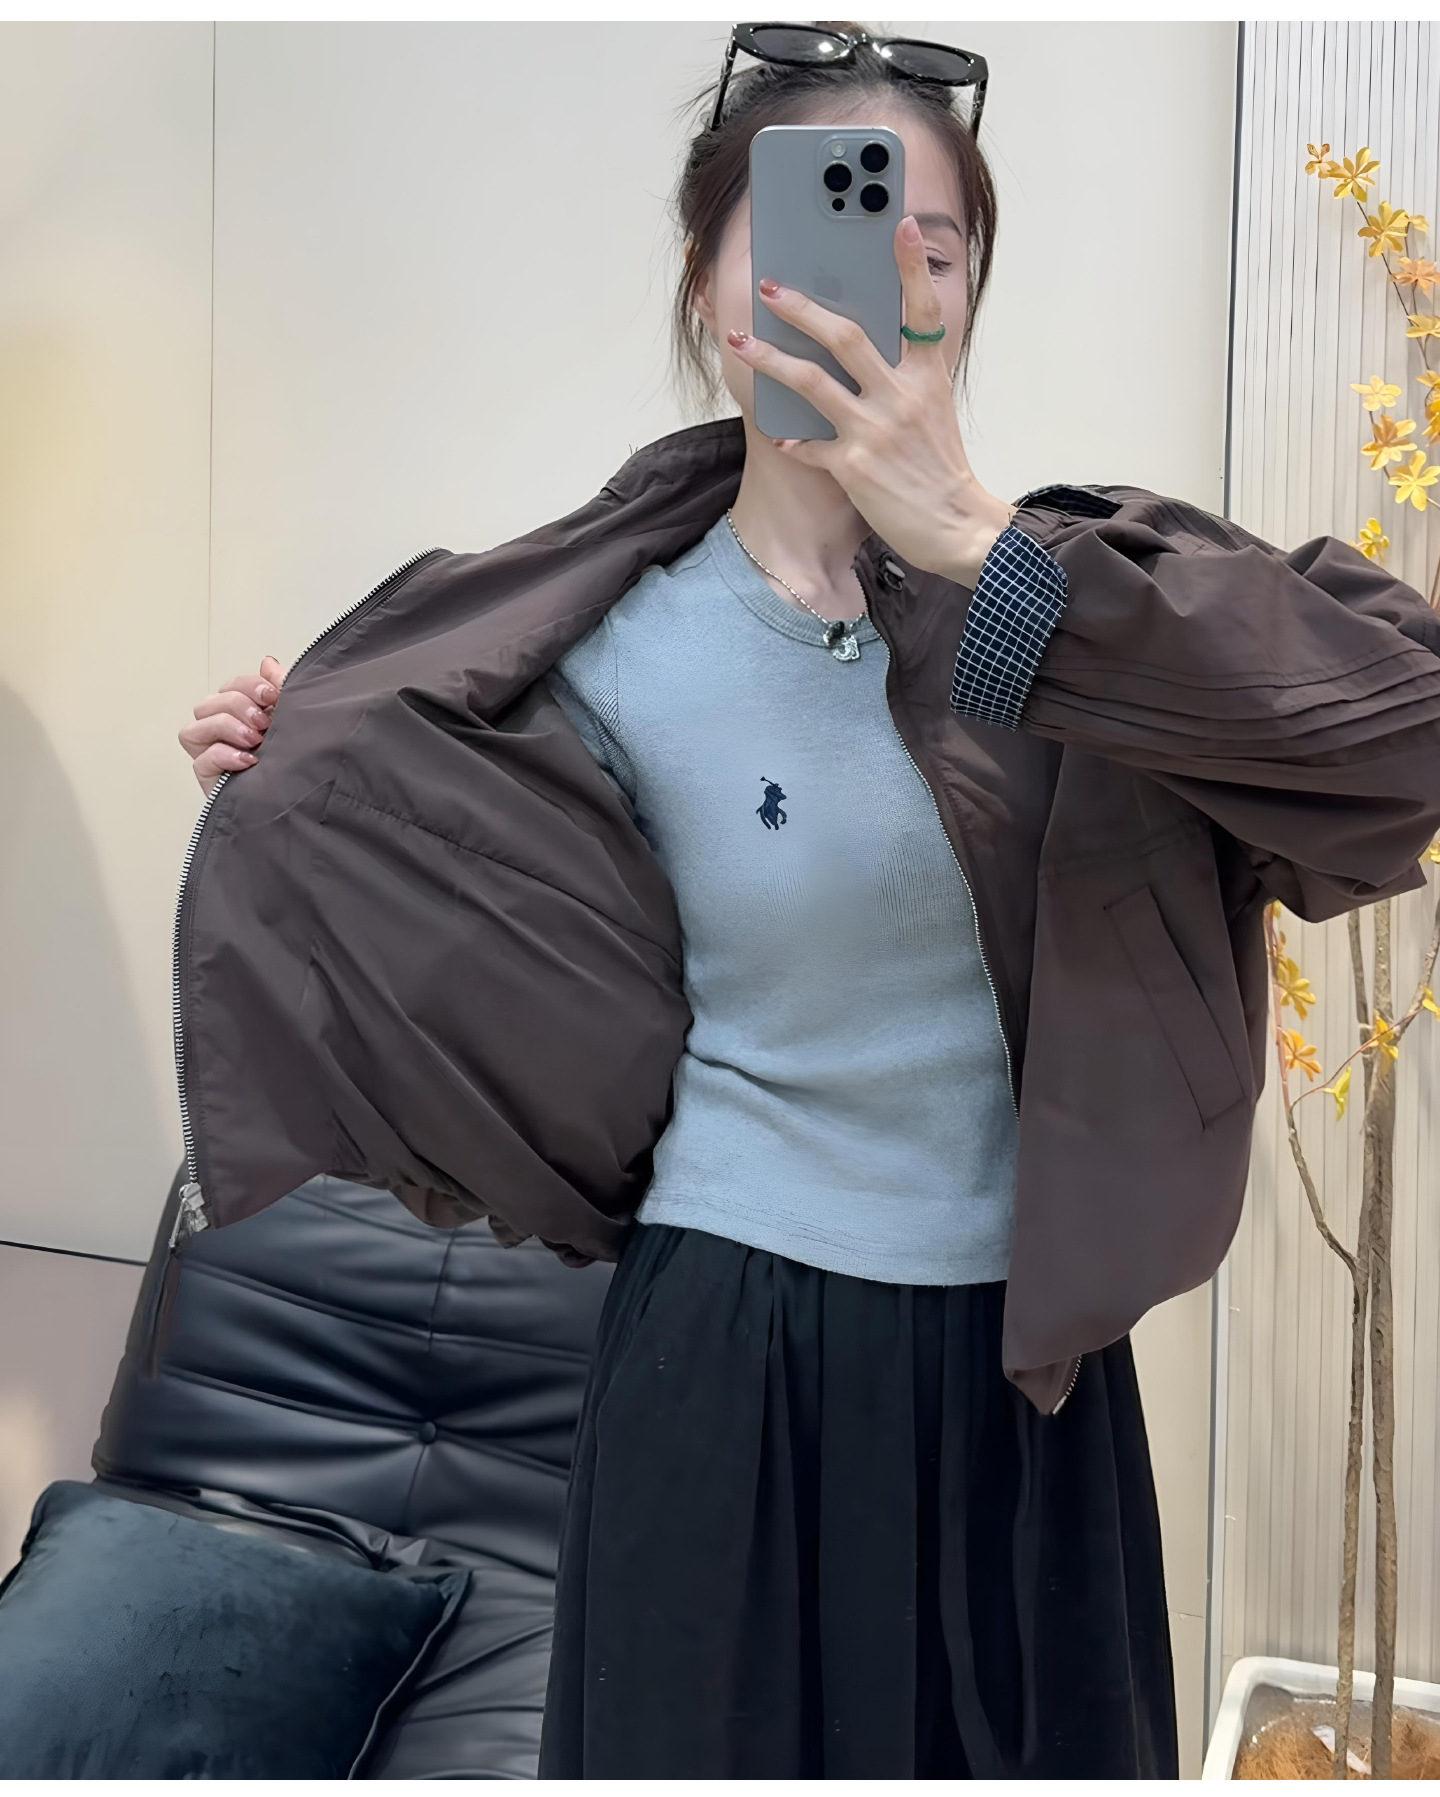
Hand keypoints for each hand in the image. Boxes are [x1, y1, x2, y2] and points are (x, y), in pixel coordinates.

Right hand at [179, 655, 283, 796]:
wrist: (304, 803)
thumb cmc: (296, 763)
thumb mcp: (293, 720)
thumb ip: (281, 689)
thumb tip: (268, 662)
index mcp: (242, 716)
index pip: (230, 687)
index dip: (247, 685)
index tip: (273, 695)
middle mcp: (223, 735)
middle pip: (207, 704)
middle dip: (236, 705)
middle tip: (264, 721)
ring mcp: (214, 757)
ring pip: (194, 729)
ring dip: (225, 727)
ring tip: (255, 740)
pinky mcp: (212, 781)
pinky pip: (201, 761)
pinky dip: (223, 755)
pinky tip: (249, 760)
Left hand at [729, 214, 1012, 587]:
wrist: (958, 527)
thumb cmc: (941, 471)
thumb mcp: (935, 413)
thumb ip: (906, 380)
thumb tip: (867, 352)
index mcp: (927, 378)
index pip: (922, 311)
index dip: (911, 266)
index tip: (900, 225)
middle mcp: (900, 397)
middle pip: (845, 337)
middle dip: (802, 309)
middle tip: (771, 288)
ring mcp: (875, 431)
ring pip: (812, 382)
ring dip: (769, 359)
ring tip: (741, 341)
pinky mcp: (855, 467)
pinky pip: (809, 445)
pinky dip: (791, 439)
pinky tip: (776, 432)